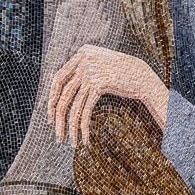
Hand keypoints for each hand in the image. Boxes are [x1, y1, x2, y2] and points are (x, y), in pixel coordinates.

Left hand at [50, 45, 166, 147]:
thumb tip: (63, 90)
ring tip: (70, 141)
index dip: (51, 98)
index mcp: (82, 53)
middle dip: (57, 116)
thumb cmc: (122, 74)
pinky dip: (83, 126)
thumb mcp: (99, 65)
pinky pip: (85, 110)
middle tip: (57, 132)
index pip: (58, 78)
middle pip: (62, 93)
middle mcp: (83, 60)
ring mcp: (90, 72)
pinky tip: (84, 138)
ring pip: (72, 105)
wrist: (143, 75)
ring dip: (69, 126)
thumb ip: (82, 70)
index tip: (51, 115)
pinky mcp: (98, 84)